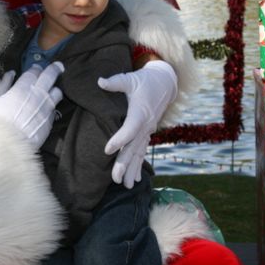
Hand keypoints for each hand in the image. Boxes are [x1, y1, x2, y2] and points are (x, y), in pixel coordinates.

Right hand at [0, 63, 64, 149]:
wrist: (6, 145)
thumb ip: (3, 84)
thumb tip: (11, 74)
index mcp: (23, 87)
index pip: (34, 72)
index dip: (35, 68)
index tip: (36, 68)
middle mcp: (38, 95)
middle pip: (50, 76)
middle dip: (55, 69)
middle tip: (58, 66)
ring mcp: (46, 108)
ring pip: (57, 92)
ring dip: (55, 88)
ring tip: (53, 88)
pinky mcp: (50, 121)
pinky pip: (54, 109)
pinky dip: (52, 105)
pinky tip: (47, 107)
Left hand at [98, 60, 177, 187]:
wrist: (164, 84)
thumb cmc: (144, 80)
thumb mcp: (130, 79)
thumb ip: (116, 82)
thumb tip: (100, 81)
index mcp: (140, 112)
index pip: (130, 128)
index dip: (120, 139)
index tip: (107, 149)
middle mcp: (146, 125)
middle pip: (134, 147)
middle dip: (124, 163)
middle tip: (115, 178)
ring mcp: (147, 131)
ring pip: (138, 153)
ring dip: (132, 170)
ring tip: (125, 185)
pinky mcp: (147, 133)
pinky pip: (142, 152)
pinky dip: (138, 166)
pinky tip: (134, 180)